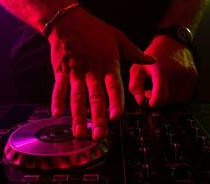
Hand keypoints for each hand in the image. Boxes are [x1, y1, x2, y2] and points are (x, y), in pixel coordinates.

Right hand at [48, 8, 154, 139]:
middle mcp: (92, 72)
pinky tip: (57, 115)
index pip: (113, 87)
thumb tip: (152, 60)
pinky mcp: (61, 72)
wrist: (68, 21)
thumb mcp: (118, 38)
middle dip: (96, 118)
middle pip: (95, 97)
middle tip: (99, 135)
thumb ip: (134, 52)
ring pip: (77, 97)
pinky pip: (59, 89)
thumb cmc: (95, 30)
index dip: (115, 102)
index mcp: (108, 65)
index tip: (115, 117)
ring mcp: (75, 73)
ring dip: (77, 116)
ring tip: (79, 133)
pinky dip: (57, 101)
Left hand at [129, 35, 197, 107]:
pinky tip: (170, 86)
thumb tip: (140, 102)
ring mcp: (187, 76)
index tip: (147, 98)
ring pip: (176, 100)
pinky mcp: (193, 77)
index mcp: (162, 72)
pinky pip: (185, 95)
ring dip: (168, 98)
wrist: (172, 41)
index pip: (159, 99)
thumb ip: (135, 87)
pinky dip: (177, 95)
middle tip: (152, 90)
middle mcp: (177, 75)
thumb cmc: (153, 55)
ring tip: (161, 86)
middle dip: (158, 99)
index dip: (152, 103)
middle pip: (167, 101)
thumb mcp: (138, 68)